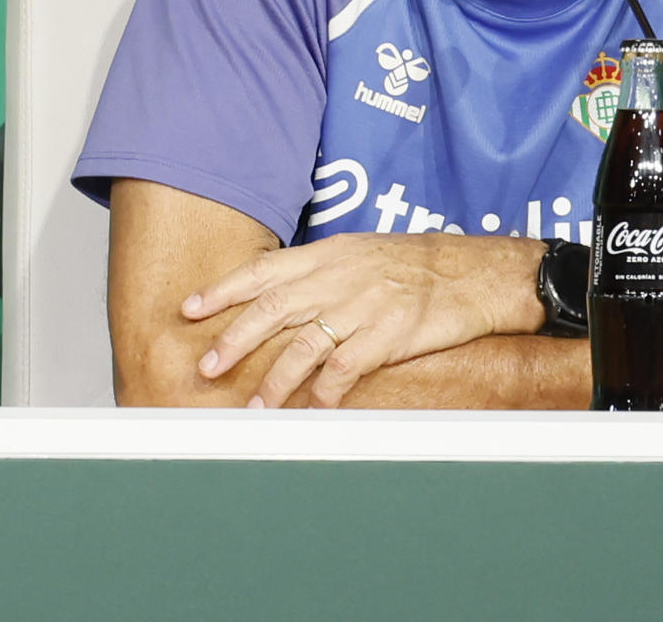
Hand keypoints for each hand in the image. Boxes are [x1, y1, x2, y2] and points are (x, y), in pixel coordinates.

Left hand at [181, 233, 541, 408]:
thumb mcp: (362, 253)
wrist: (472, 272)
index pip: (265, 269)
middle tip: (206, 366)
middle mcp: (340, 278)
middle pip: (274, 308)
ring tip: (255, 408)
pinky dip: (325, 393)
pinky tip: (312, 410)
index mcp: (330, 255)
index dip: (223, 289)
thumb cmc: (417, 264)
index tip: (190, 308)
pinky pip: (345, 369)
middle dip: (234, 338)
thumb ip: (321, 272)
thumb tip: (278, 296)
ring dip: (274, 379)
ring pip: (304, 345)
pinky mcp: (388, 334)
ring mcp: (364, 306)